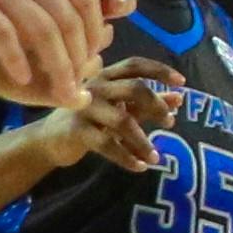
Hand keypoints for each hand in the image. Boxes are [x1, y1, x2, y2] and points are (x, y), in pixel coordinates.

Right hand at [0, 0, 117, 109]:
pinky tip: (22, 78)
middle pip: (68, 20)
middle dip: (79, 58)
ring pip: (42, 30)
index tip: (91, 59)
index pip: (85, 0)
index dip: (93, 34)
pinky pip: (2, 33)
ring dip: (57, 65)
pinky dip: (17, 59)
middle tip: (77, 86)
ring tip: (59, 91)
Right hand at [23, 60, 184, 175]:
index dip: (159, 70)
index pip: (135, 65)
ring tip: (155, 157)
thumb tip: (179, 99)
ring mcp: (85, 108)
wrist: (50, 140)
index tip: (181, 82)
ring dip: (143, 141)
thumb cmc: (90, 120)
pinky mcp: (77, 130)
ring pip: (123, 120)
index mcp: (107, 76)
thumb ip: (147, 103)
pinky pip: (108, 144)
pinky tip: (140, 166)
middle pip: (134, 88)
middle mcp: (96, 87)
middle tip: (169, 123)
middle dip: (156, 105)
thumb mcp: (120, 108)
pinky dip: (127, 157)